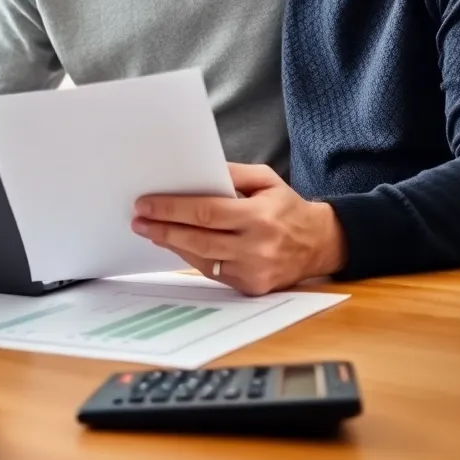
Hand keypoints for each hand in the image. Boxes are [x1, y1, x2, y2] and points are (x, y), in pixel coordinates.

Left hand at [131, 163, 346, 295]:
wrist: (321, 243)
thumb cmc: (287, 207)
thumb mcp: (265, 180)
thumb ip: (231, 174)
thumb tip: (194, 172)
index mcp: (260, 217)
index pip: (206, 213)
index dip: (172, 210)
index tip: (146, 204)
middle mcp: (257, 247)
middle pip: (198, 239)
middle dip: (163, 229)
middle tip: (138, 220)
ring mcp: (254, 271)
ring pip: (201, 259)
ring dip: (172, 244)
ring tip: (150, 231)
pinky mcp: (251, 287)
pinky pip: (213, 272)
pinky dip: (191, 257)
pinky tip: (175, 244)